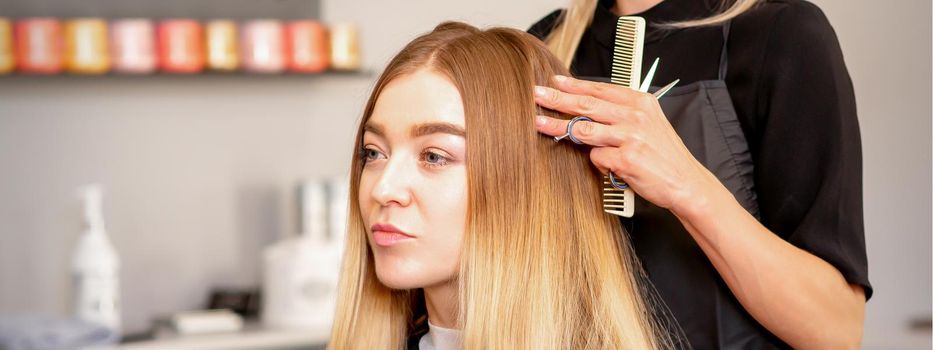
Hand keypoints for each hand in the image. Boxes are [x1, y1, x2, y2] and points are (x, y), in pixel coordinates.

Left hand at [533, 75, 722, 213]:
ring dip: (557, 127)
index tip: (554, 81)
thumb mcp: (648, 123)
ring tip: (537, 123)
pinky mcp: (625, 159)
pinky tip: (611, 167)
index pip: (600, 90)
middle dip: (557, 99)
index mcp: (640, 102)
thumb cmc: (663, 154)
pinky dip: (598, 163)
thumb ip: (622, 112)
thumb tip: (587, 104)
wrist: (685, 182)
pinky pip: (597, 158)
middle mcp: (635, 116)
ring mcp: (630, 137)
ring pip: (584, 130)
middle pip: (587, 105)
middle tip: (535, 94)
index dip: (574, 85)